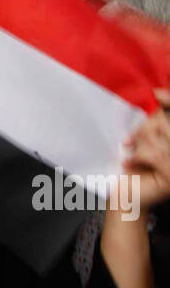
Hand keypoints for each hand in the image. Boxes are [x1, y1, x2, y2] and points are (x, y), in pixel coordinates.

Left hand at [98, 88, 168, 287]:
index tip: (155, 95)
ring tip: (131, 154)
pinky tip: (131, 163)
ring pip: (159, 137)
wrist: (122, 195)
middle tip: (130, 142)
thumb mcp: (142, 137)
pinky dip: (137, 156)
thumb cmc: (129, 165)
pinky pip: (154, 154)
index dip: (167, 102)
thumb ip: (155, 119)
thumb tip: (157, 93)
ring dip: (139, 144)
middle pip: (165, 124)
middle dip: (145, 129)